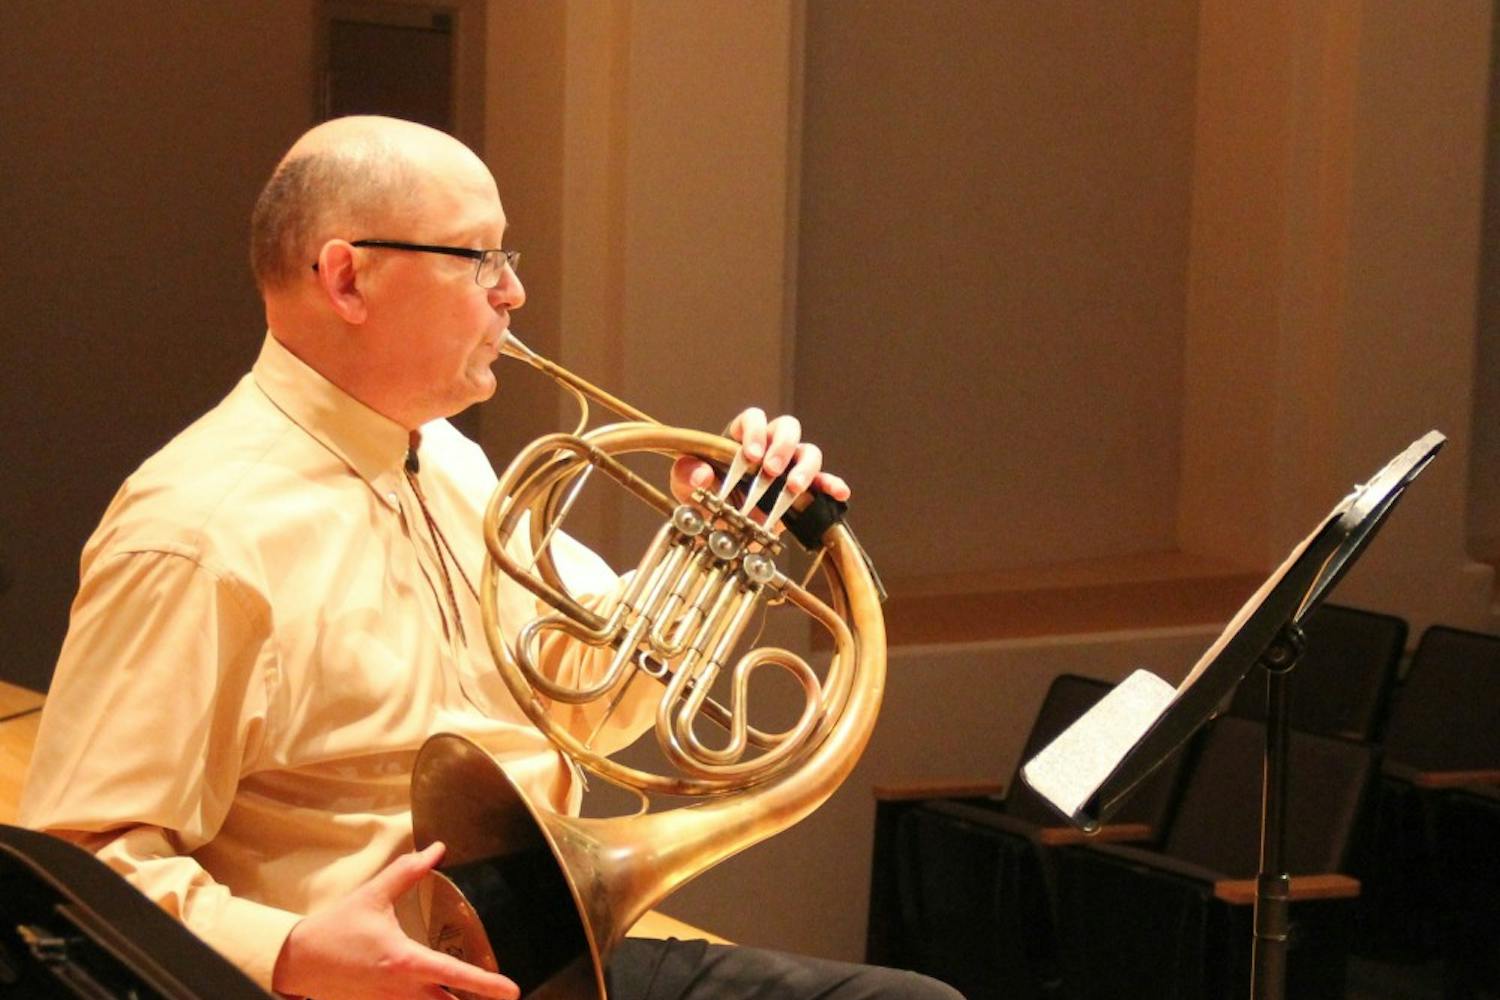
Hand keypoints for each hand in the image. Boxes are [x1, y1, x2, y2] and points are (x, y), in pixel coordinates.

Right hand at [271, 842, 519, 999]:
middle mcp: (402, 989)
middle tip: (504, 999)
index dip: (486, 984)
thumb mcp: (373, 895)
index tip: (512, 991)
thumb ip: (408, 872)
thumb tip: (437, 848)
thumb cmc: (336, 928)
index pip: (455, 974)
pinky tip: (442, 998)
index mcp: (405, 961)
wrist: (298, 961)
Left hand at [670, 407, 851, 508]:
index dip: (755, 431)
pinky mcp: (805, 490)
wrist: (722, 530)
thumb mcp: (687, 489)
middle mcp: (771, 446)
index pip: (754, 418)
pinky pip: (824, 482)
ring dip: (804, 467)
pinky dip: (832, 485)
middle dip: (782, 447)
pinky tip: (838, 493)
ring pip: (809, 451)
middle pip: (787, 427)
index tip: (750, 455)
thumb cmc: (705, 499)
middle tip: (771, 471)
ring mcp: (791, 467)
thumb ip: (687, 476)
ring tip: (794, 488)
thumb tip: (700, 473)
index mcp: (743, 437)